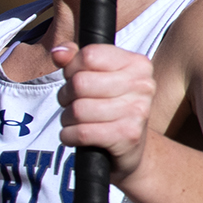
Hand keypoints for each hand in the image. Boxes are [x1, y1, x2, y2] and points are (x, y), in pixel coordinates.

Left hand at [52, 41, 155, 177]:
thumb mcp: (96, 79)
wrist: (129, 149)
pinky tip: (76, 136)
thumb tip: (59, 52)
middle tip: (74, 104)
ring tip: (77, 122)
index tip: (76, 80)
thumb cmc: (108, 108)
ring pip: (77, 109)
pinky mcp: (128, 136)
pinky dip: (69, 136)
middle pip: (80, 83)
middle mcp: (142, 85)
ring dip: (67, 119)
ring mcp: (138, 111)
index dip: (71, 69)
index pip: (88, 55)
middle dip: (66, 97)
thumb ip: (76, 61)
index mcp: (137, 64)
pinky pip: (81, 132)